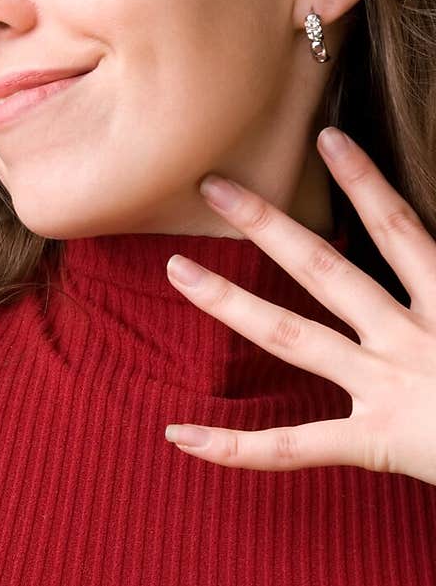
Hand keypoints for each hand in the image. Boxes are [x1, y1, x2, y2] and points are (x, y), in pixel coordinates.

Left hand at [162, 126, 435, 486]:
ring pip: (294, 337)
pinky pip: (293, 448)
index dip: (365, 182)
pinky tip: (178, 435)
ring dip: (229, 302)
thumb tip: (431, 254)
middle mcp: (414, 338)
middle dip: (269, 225)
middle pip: (329, 270)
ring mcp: (391, 389)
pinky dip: (235, 446)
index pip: (402, 229)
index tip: (327, 138)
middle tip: (212, 186)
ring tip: (174, 270)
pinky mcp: (380, 445)